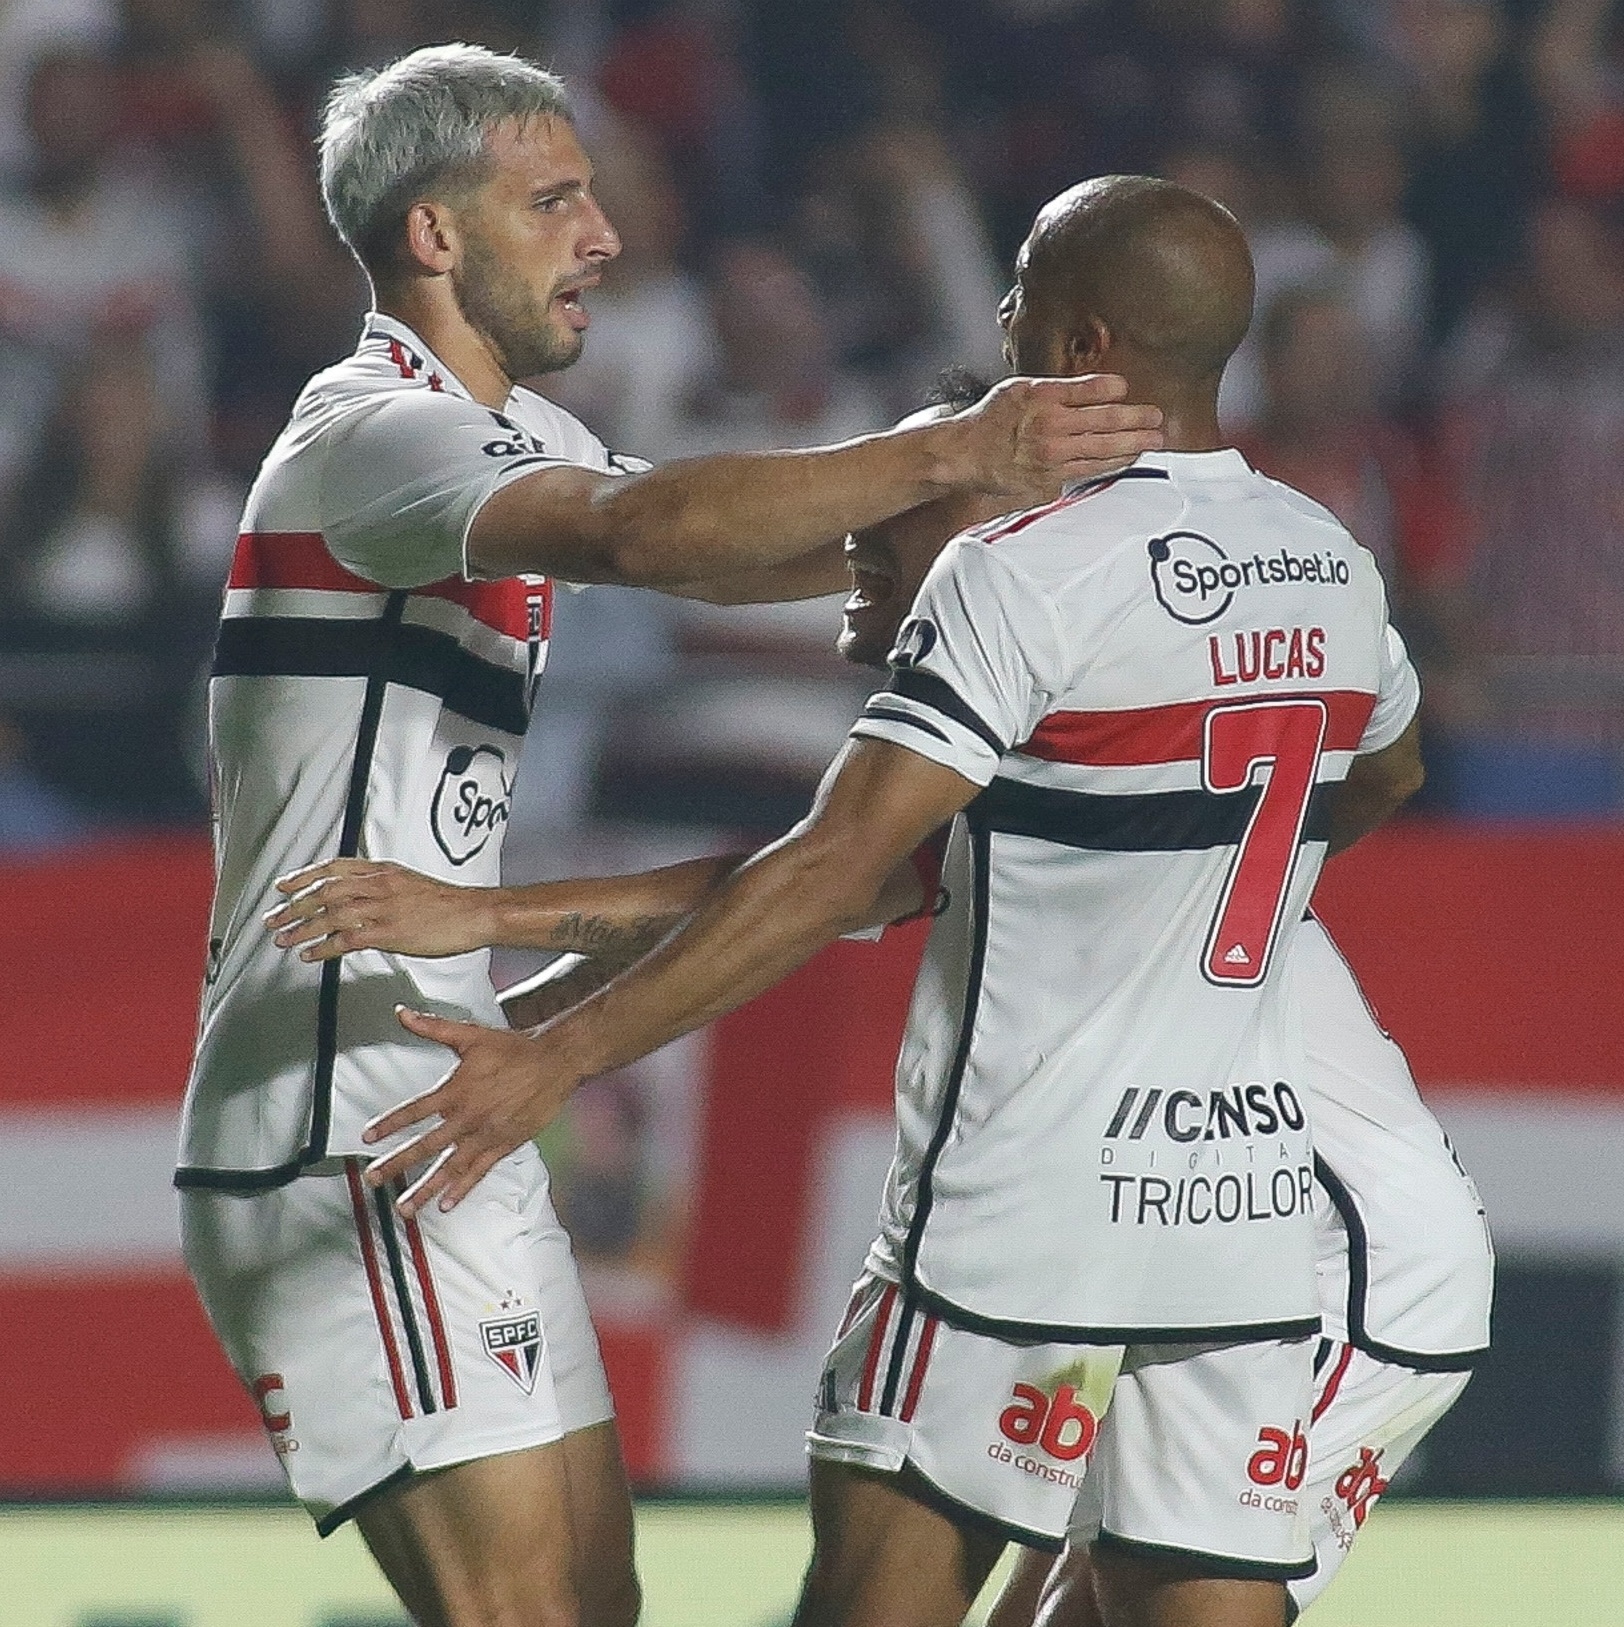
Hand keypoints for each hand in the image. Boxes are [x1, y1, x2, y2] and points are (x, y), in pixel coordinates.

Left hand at [265, 859, 495, 960]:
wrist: (476, 912)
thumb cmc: (449, 903)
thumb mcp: (411, 883)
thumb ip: (383, 886)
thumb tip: (362, 896)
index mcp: (383, 871)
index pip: (333, 867)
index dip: (303, 876)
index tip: (283, 886)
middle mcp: (379, 885)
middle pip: (324, 890)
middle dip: (293, 905)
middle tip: (273, 918)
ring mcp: (383, 908)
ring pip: (330, 914)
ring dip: (301, 928)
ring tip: (283, 939)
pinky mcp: (389, 932)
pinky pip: (346, 939)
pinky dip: (323, 947)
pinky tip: (310, 955)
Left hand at [362, 1008, 581, 1213]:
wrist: (555, 1061)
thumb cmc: (514, 1047)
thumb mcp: (471, 1034)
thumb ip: (433, 1027)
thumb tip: (402, 1013)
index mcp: (456, 1091)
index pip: (414, 1112)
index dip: (389, 1125)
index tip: (368, 1139)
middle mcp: (467, 1117)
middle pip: (425, 1147)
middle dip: (396, 1164)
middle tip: (373, 1178)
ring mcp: (486, 1134)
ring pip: (449, 1167)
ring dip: (425, 1189)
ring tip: (405, 1208)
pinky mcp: (505, 1144)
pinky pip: (479, 1171)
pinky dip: (462, 1189)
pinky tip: (447, 1204)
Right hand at [953, 374, 1162, 497]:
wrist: (964, 454)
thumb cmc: (990, 420)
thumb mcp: (1019, 388)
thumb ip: (1055, 389)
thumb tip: (1092, 390)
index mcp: (1044, 396)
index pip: (1093, 389)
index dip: (1116, 388)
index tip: (1126, 390)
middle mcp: (1051, 425)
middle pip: (1106, 421)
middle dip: (1137, 420)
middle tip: (1157, 418)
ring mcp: (1053, 455)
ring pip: (1103, 449)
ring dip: (1134, 444)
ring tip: (1153, 440)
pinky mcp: (1051, 478)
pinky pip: (1089, 470)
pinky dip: (1112, 464)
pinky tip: (1126, 459)